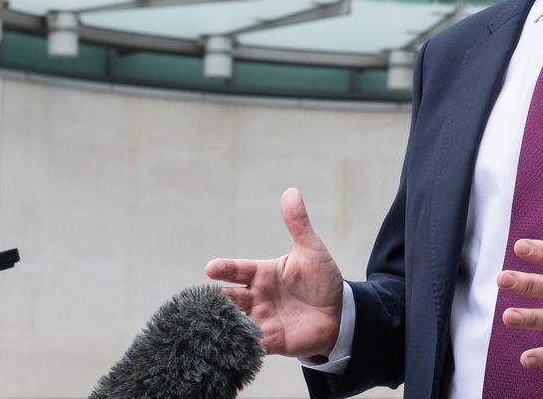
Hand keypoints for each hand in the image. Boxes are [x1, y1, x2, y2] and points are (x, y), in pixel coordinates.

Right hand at [206, 187, 343, 357]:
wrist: (339, 313)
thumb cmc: (321, 279)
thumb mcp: (312, 250)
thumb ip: (298, 225)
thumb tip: (291, 192)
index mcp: (262, 274)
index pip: (238, 270)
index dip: (224, 269)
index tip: (210, 268)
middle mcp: (255, 297)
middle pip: (229, 299)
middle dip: (216, 301)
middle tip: (203, 301)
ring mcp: (260, 320)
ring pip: (234, 323)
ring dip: (224, 325)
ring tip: (212, 326)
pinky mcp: (269, 342)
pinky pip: (250, 346)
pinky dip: (240, 347)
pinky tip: (231, 349)